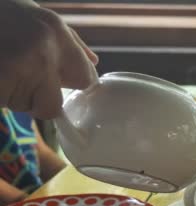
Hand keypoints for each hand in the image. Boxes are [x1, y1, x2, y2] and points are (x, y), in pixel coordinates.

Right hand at [0, 0, 98, 118]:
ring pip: (25, 107)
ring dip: (12, 96)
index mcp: (56, 32)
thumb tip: (93, 64)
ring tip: (1, 68)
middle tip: (17, 79)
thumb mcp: (36, 16)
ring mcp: (18, 69)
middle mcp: (43, 52)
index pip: (85, 79)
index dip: (69, 85)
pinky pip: (5, 104)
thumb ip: (68, 42)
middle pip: (53, 106)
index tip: (56, 83)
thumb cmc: (0, 14)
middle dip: (37, 100)